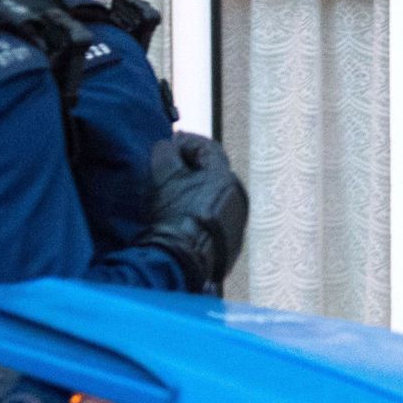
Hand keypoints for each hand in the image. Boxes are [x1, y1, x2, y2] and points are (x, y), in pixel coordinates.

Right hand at [144, 131, 248, 290]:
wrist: (183, 260)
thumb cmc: (174, 213)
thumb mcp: (164, 176)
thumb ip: (166, 153)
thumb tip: (167, 146)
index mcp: (226, 177)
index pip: (208, 149)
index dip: (186, 143)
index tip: (169, 145)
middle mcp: (238, 196)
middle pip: (213, 173)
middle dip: (190, 168)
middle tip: (168, 169)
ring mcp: (238, 222)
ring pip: (215, 197)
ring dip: (196, 192)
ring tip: (173, 196)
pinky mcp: (232, 243)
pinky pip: (216, 220)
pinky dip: (200, 213)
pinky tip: (183, 219)